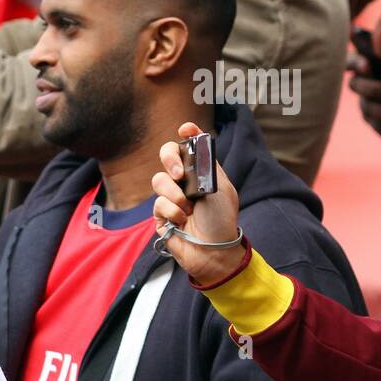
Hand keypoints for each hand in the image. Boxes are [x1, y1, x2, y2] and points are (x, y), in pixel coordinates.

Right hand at [152, 122, 244, 283]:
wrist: (214, 251)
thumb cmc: (222, 220)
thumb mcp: (222, 188)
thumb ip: (208, 163)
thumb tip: (199, 137)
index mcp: (201, 172)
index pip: (190, 146)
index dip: (187, 133)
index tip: (185, 129)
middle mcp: (184, 181)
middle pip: (166, 154)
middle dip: (169, 158)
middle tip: (178, 174)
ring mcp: (171, 197)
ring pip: (158, 179)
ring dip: (174, 194)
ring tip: (187, 209)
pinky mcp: (161, 215)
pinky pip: (158, 203)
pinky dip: (171, 211)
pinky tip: (181, 220)